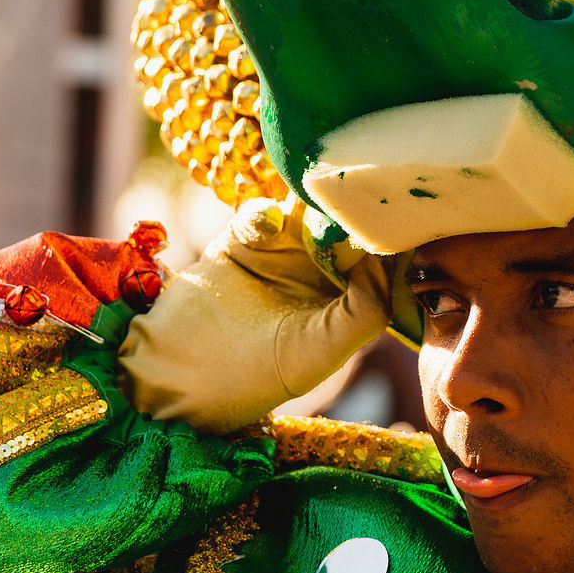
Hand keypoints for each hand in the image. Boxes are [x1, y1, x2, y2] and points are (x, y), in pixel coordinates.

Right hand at [119, 199, 391, 433]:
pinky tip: (270, 225)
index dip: (389, 240)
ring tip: (316, 207)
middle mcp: (317, 274)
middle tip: (357, 197)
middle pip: (345, 228)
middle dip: (352, 212)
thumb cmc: (257, 375)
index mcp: (345, 301)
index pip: (380, 260)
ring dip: (312, 205)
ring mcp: (279, 254)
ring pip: (306, 212)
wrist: (178, 374)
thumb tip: (381, 260)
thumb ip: (365, 312)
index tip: (395, 221)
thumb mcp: (324, 351)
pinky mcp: (240, 240)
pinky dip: (267, 211)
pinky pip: (262, 212)